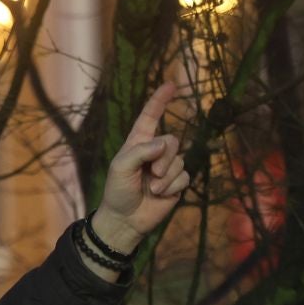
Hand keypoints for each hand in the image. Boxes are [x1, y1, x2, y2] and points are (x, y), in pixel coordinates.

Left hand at [89, 81, 189, 254]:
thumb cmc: (118, 191)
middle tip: (152, 174)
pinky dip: (173, 186)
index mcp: (138, 143)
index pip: (150, 117)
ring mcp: (167, 167)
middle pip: (172, 141)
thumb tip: (164, 144)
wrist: (125, 219)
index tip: (171, 85)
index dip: (159, 100)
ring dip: (166, 177)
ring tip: (152, 188)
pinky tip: (161, 195)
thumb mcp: (121, 167)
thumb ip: (141, 151)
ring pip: (180, 160)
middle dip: (164, 158)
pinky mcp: (176, 182)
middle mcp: (154, 152)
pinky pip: (185, 176)